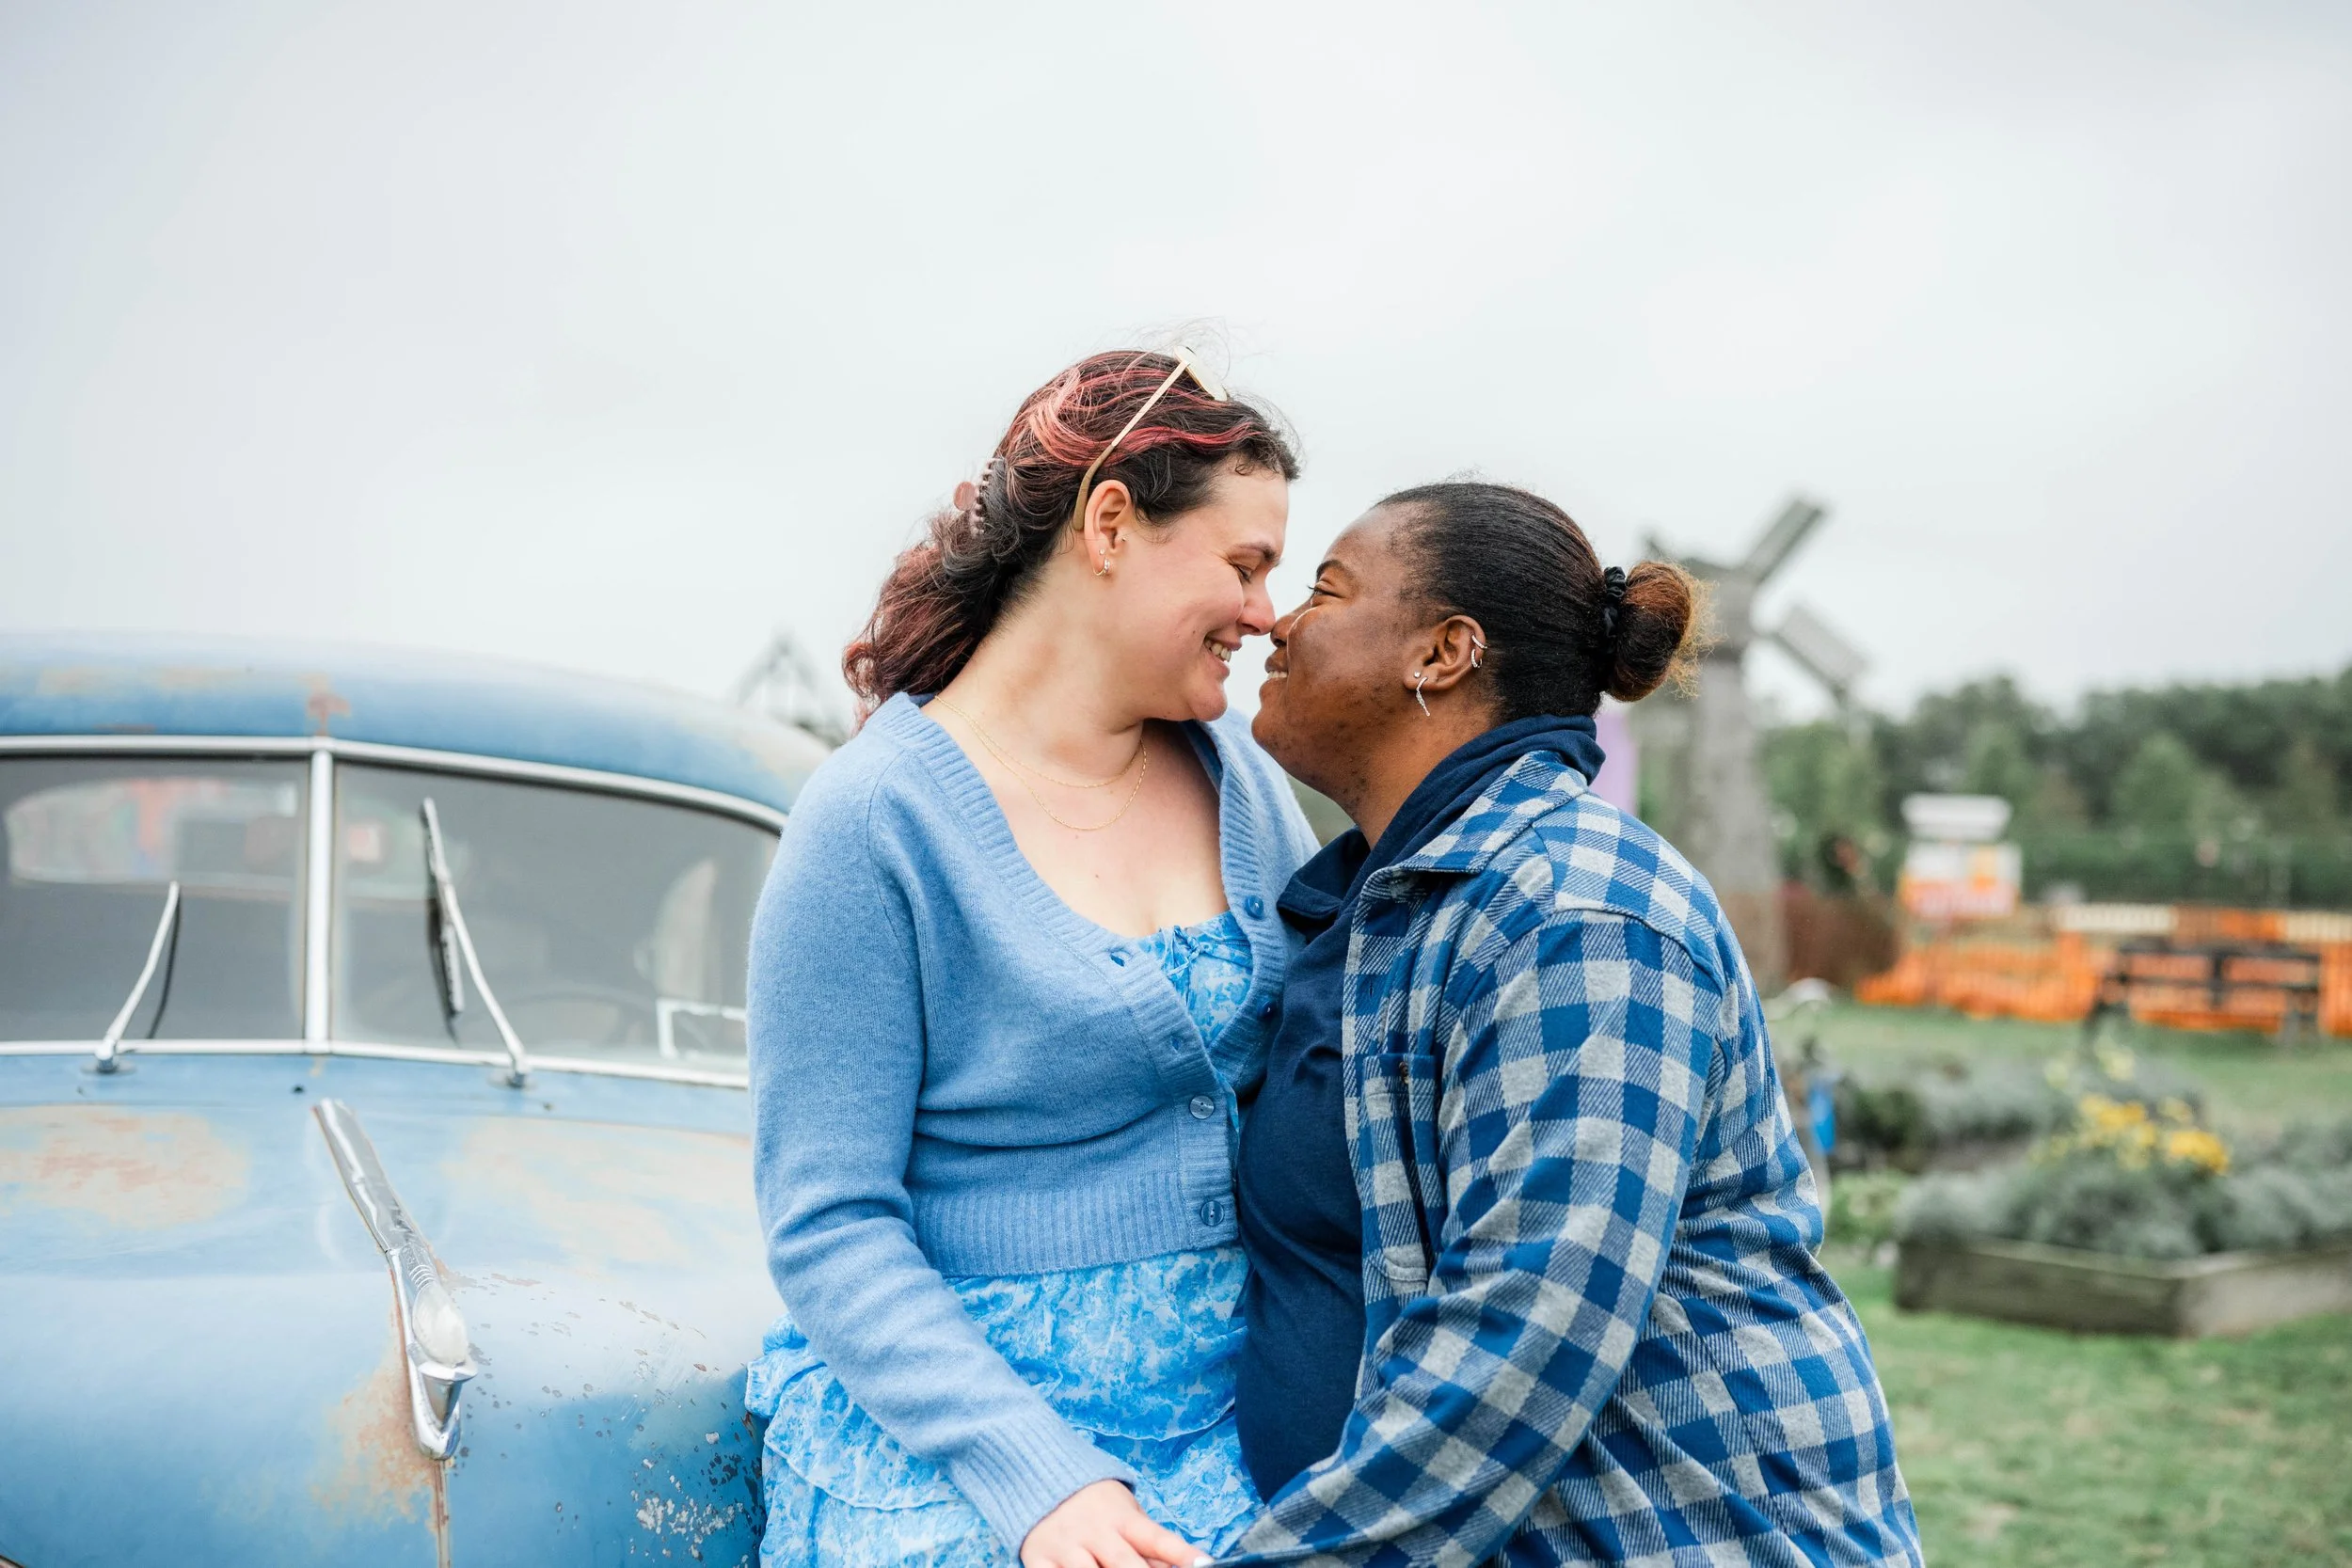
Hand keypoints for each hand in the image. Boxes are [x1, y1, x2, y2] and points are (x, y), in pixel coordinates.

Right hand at [1020, 1478, 1209, 1567]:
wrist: (1037, 1475)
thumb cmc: (1094, 1503)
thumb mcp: (1125, 1512)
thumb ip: (1148, 1546)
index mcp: (1122, 1517)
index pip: (1158, 1538)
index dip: (1182, 1554)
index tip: (1205, 1565)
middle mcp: (1095, 1531)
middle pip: (1124, 1564)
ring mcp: (1065, 1545)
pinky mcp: (1037, 1559)